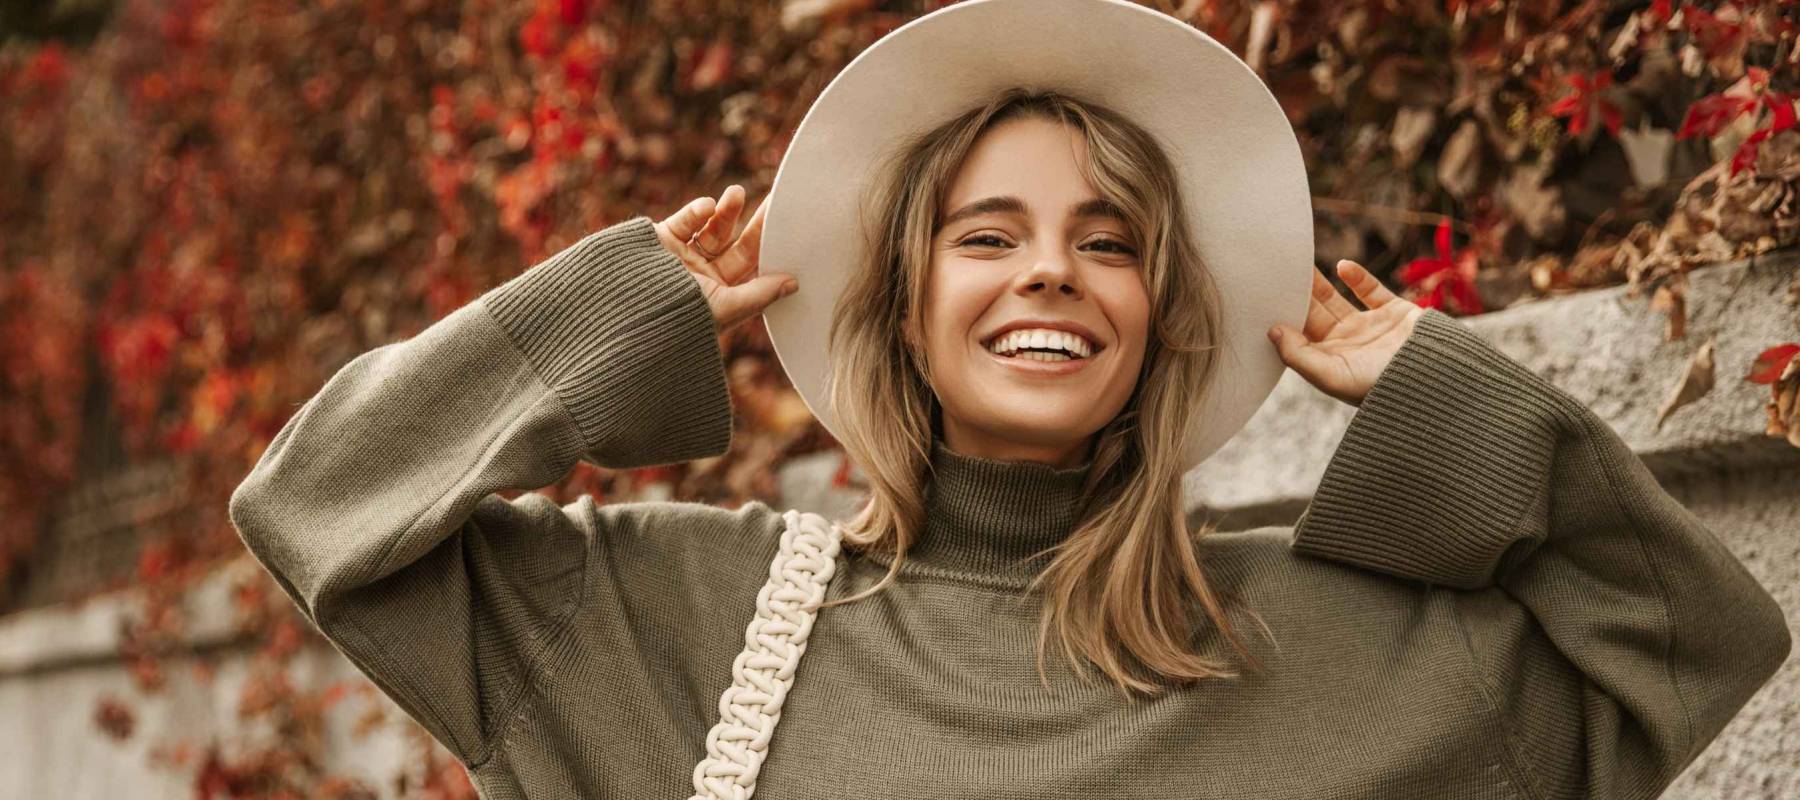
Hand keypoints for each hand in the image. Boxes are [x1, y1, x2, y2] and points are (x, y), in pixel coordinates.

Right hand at [654, 184, 797, 333]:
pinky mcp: (661, 240)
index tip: (791, 230)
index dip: (771, 251)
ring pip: (713, 229)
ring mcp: (682, 258)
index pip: (753, 271)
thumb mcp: (725, 308)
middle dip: (756, 226)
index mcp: (721, 299)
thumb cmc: (677, 318)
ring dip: (727, 210)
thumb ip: (759, 294)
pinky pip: (685, 221)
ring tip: (737, 192)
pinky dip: (697, 211)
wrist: (621, 309)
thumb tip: (793, 284)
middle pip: (737, 247)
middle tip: (776, 203)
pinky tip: (707, 206)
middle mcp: (703, 278)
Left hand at [1267, 260, 1426, 406]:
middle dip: (1297, 295)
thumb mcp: (1331, 376)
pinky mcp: (1394, 312)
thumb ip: (1299, 356)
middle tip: (1277, 272)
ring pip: (1337, 299)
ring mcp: (1371, 327)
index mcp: (1330, 361)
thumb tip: (1274, 331)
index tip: (1263, 296)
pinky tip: (1342, 266)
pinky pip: (1371, 289)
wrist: (1436, 379)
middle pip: (1314, 314)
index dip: (1283, 316)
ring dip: (1319, 283)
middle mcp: (1348, 344)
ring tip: (1300, 264)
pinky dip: (1357, 276)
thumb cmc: (1379, 386)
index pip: (1298, 335)